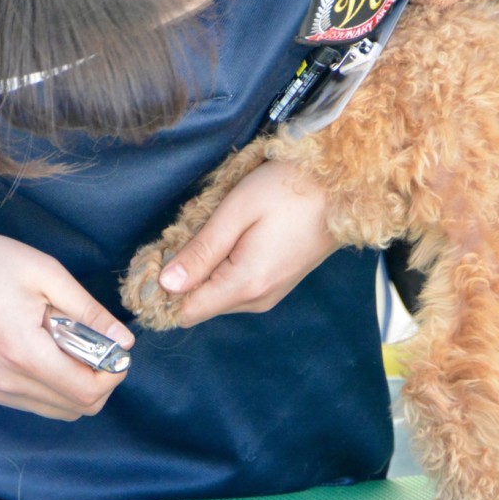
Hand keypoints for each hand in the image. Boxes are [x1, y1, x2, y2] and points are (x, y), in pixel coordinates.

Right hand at [0, 162, 132, 420]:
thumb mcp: (44, 273)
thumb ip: (89, 311)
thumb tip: (124, 341)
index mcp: (23, 353)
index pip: (89, 392)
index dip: (114, 373)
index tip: (116, 346)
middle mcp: (6, 382)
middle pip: (79, 408)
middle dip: (100, 380)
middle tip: (95, 342)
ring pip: (58, 410)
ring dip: (76, 383)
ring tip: (64, 341)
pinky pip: (34, 401)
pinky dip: (52, 384)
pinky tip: (42, 347)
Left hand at [155, 159, 336, 326]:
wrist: (343, 187)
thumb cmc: (289, 189)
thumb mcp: (236, 211)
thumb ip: (201, 250)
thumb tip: (166, 283)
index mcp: (245, 285)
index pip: (186, 312)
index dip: (163, 293)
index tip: (154, 260)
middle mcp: (257, 300)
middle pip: (199, 305)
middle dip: (183, 277)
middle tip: (187, 232)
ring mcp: (269, 295)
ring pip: (216, 296)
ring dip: (204, 270)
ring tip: (215, 230)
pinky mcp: (275, 285)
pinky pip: (235, 287)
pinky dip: (222, 268)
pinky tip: (231, 237)